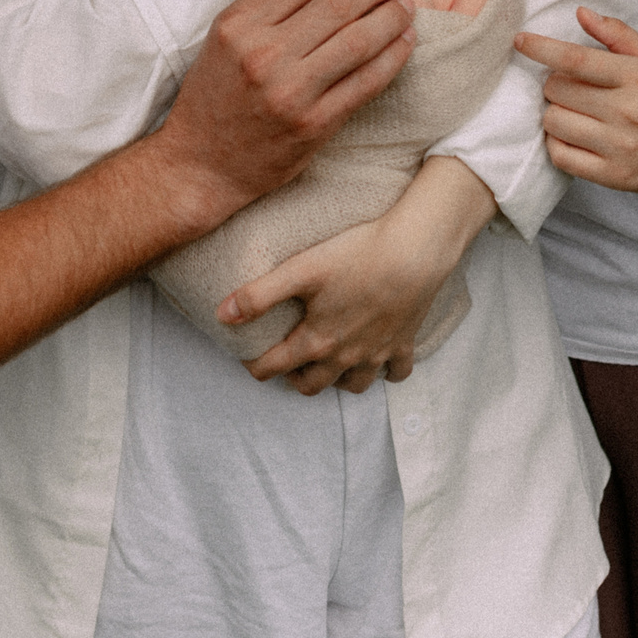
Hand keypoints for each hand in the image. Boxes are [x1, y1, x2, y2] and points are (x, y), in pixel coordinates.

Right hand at [152, 0, 413, 223]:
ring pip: (358, 40)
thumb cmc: (215, 95)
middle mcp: (264, 55)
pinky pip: (366, 82)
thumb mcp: (229, 36)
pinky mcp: (314, 124)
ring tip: (407, 4)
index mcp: (238, 25)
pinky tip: (405, 41)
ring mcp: (292, 92)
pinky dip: (393, 58)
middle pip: (338, 4)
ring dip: (391, 16)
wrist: (201, 163)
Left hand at [220, 155, 493, 394]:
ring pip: (353, 386)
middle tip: (287, 362)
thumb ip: (259, 295)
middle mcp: (345, 355)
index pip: (274, 367)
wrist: (415, 251)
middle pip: (312, 385)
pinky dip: (385, 373)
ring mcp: (377, 354)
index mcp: (316, 340)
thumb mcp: (301, 270)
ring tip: (328, 363)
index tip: (248, 359)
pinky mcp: (404, 343)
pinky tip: (377, 360)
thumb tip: (222, 315)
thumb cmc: (357, 255)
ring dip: (337, 380)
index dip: (255, 366)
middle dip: (294, 378)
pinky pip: (396, 373)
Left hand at [517, 7, 637, 201]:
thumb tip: (580, 13)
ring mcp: (620, 146)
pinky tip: (573, 135)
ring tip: (573, 111)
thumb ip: (618, 37)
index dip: (541, 48)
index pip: (576, 59)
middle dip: (554, 84)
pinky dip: (558, 143)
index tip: (519, 40)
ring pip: (554, 122)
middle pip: (557, 90)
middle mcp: (628, 111)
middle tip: (571, 88)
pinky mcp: (615, 176)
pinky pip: (562, 156)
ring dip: (554, 113)